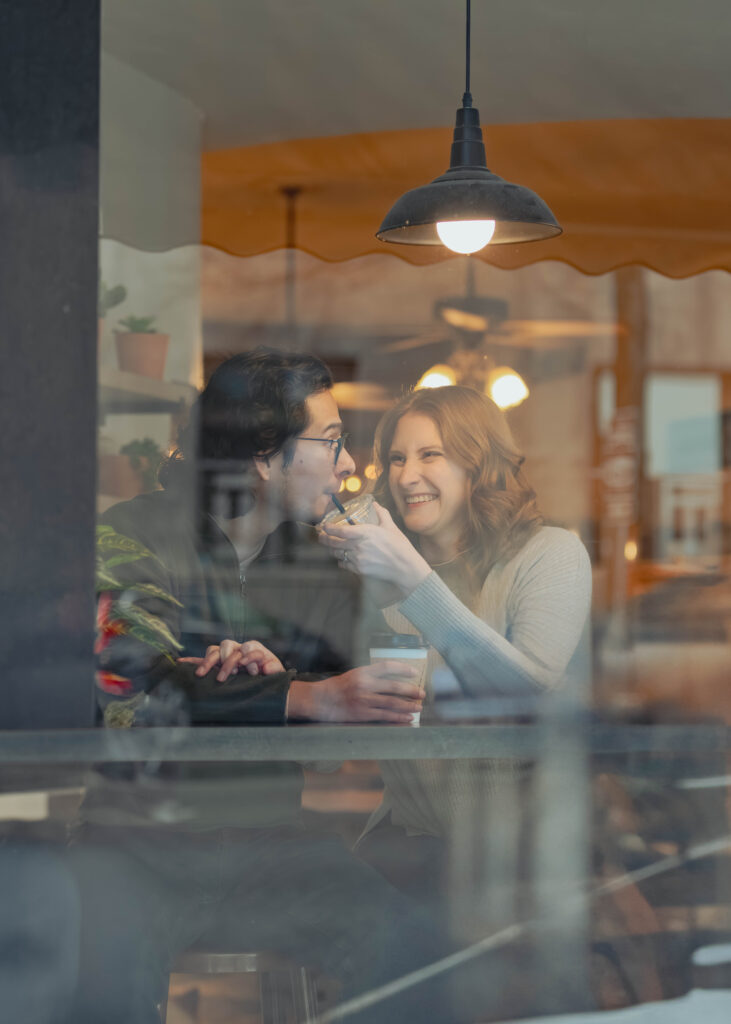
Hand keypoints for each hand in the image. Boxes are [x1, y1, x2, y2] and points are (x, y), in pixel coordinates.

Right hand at [178, 639, 284, 681]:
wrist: (267, 680)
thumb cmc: (271, 674)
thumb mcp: (276, 672)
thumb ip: (273, 668)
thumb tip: (265, 668)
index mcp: (253, 648)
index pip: (248, 647)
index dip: (249, 658)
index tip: (252, 671)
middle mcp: (238, 648)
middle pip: (227, 646)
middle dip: (227, 660)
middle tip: (231, 675)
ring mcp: (226, 655)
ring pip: (214, 650)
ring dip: (209, 661)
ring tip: (203, 673)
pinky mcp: (217, 664)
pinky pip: (202, 659)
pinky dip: (191, 660)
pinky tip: (180, 662)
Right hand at [287, 661, 424, 723]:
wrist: (320, 701)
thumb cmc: (337, 687)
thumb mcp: (353, 674)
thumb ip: (370, 675)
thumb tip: (392, 678)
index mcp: (362, 672)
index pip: (387, 667)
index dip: (402, 668)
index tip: (414, 672)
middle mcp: (364, 685)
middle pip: (393, 687)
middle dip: (411, 691)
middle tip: (422, 694)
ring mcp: (364, 700)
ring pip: (392, 703)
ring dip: (408, 706)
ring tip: (418, 707)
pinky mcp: (362, 714)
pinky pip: (384, 716)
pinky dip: (398, 717)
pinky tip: (407, 718)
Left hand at [318, 502, 430, 597]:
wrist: (405, 567)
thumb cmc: (400, 546)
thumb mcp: (391, 527)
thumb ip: (381, 514)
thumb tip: (375, 504)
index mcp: (365, 533)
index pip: (340, 530)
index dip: (329, 528)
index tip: (324, 526)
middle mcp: (358, 546)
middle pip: (334, 543)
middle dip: (324, 539)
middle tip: (321, 536)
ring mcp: (357, 558)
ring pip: (337, 554)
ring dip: (333, 550)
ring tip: (332, 546)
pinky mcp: (359, 570)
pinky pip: (344, 564)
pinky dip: (342, 561)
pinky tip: (343, 558)